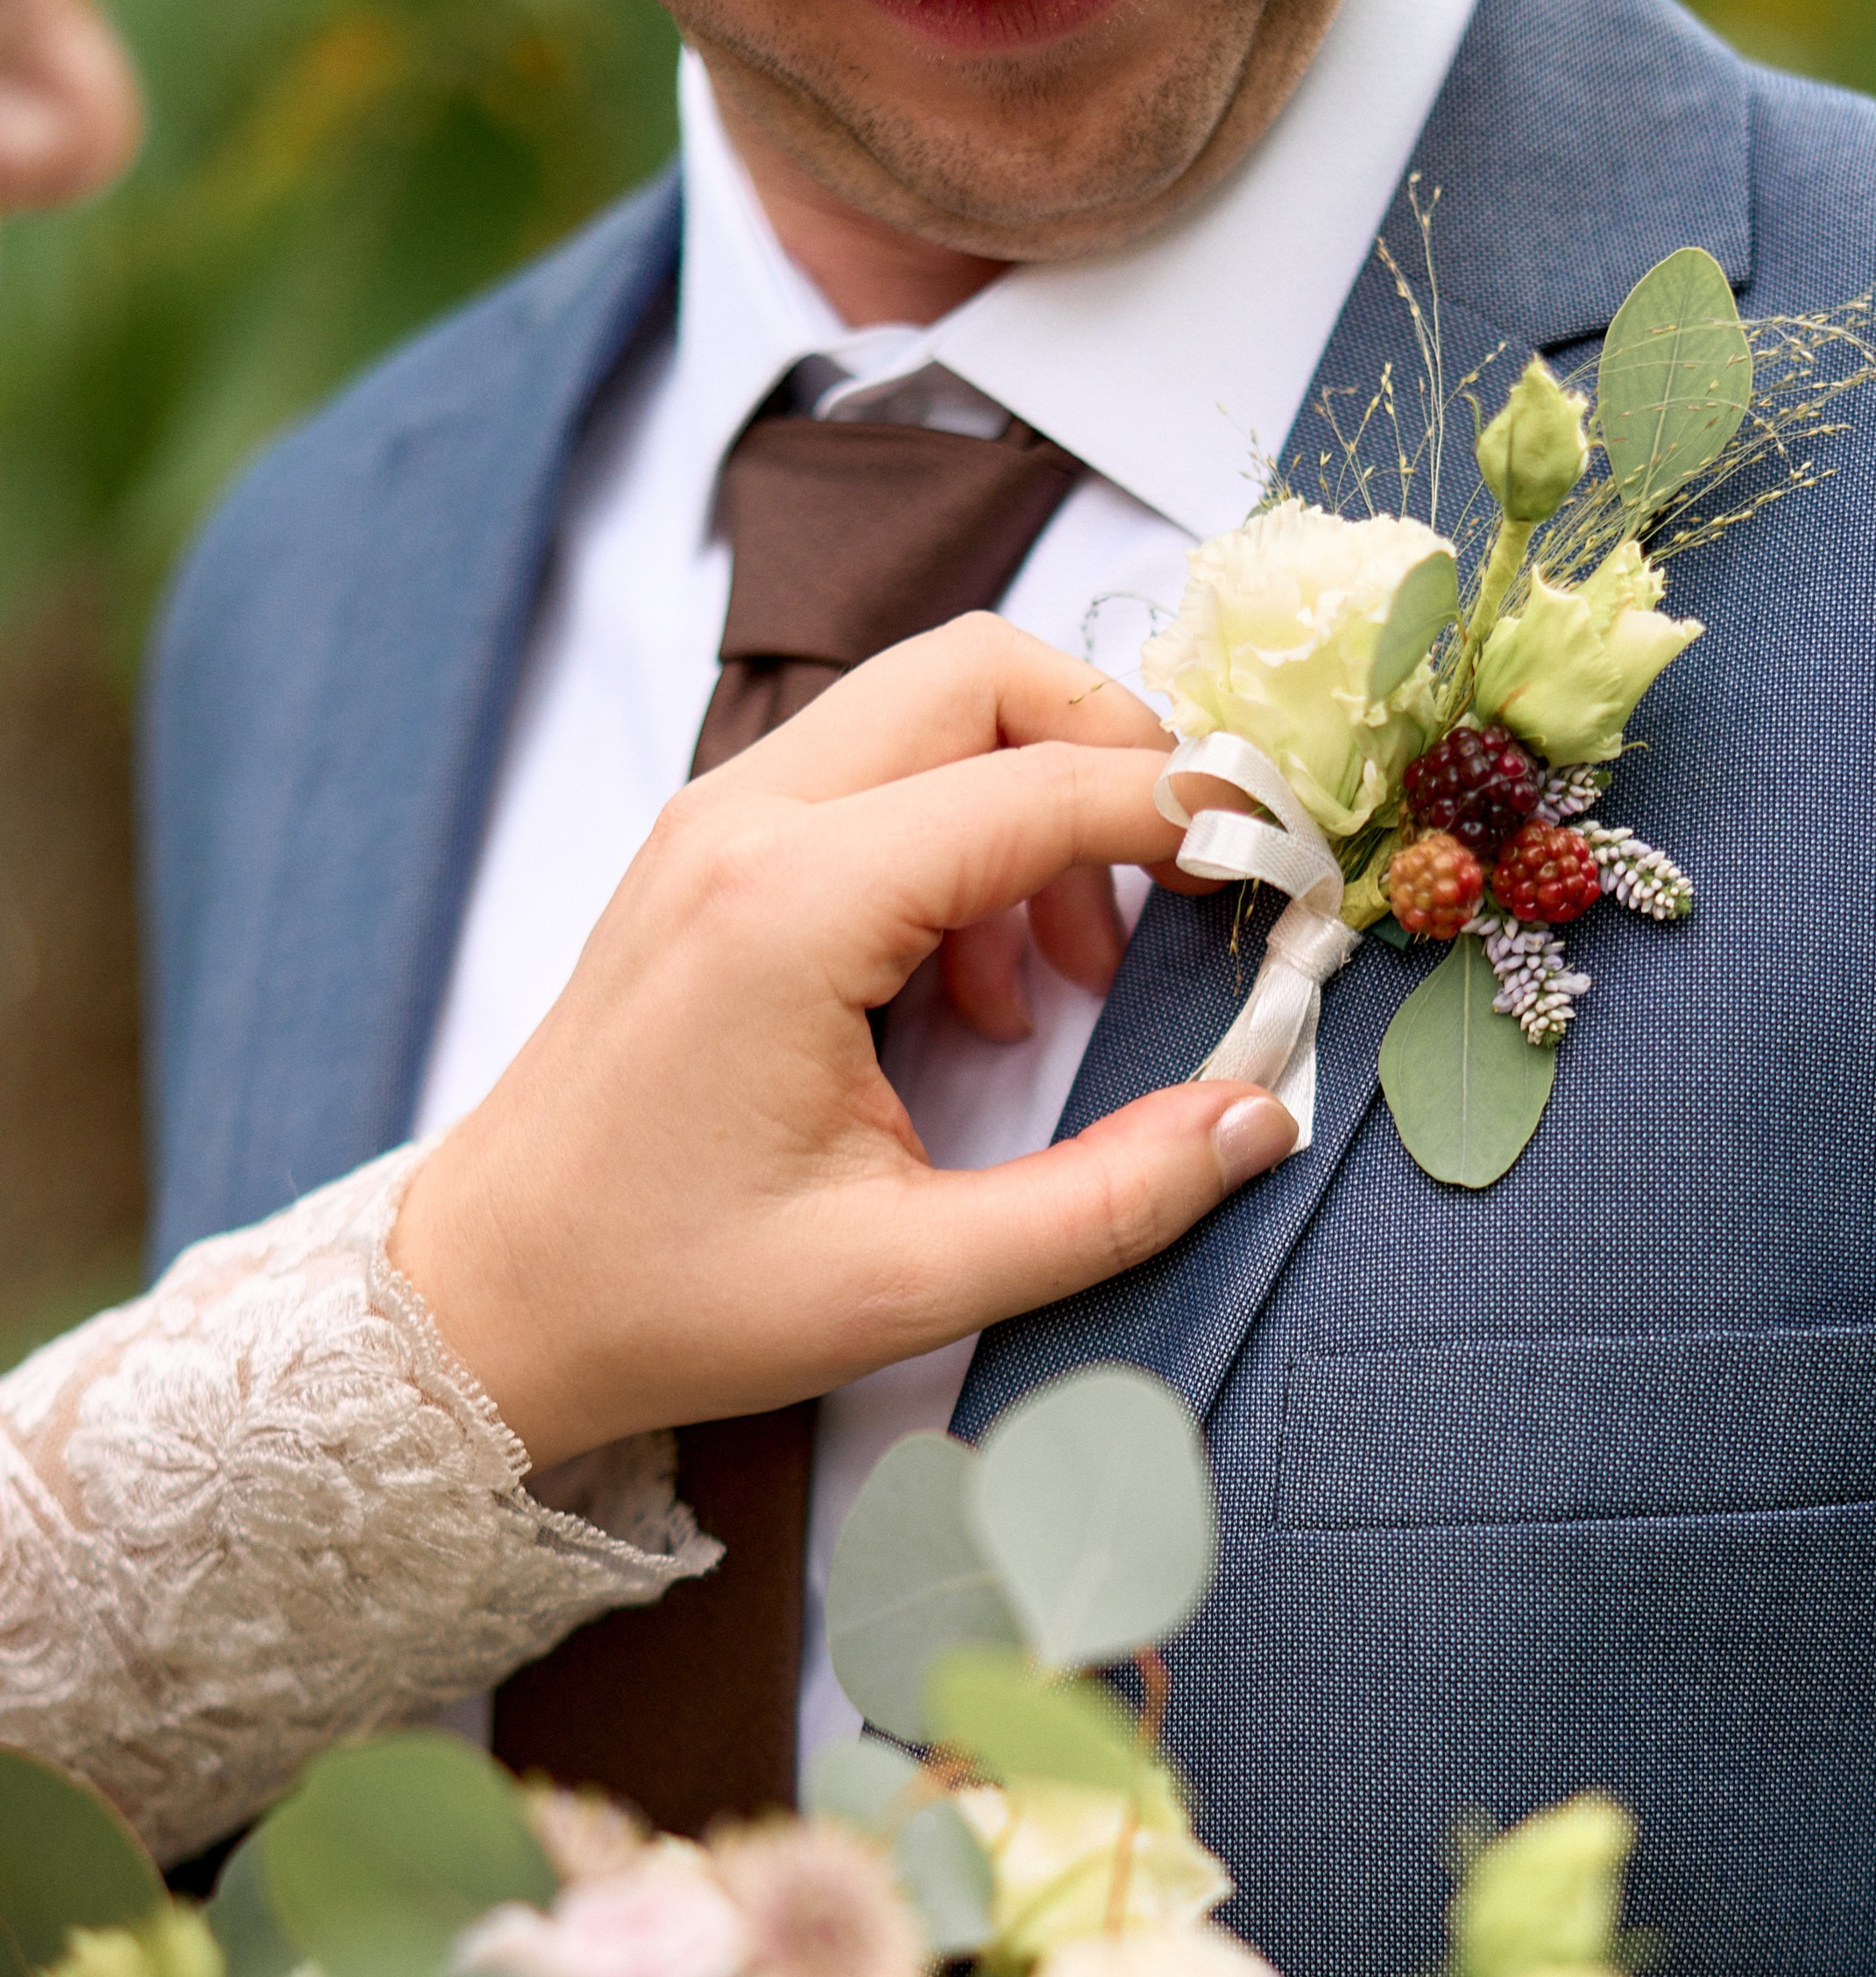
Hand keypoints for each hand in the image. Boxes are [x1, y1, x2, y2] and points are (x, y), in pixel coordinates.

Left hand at [389, 617, 1294, 1466]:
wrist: (483, 1304)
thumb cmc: (666, 1296)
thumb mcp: (910, 1280)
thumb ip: (1108, 1200)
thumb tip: (1256, 1118)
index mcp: (791, 907)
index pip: (1046, 789)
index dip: (1196, 822)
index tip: (1291, 877)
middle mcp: (745, 824)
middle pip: (985, 673)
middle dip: (1120, 753)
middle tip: (1194, 882)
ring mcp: (714, 826)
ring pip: (928, 709)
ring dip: (1038, 800)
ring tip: (1073, 977)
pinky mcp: (707, 858)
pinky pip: (872, 779)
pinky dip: (964, 839)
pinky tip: (978, 997)